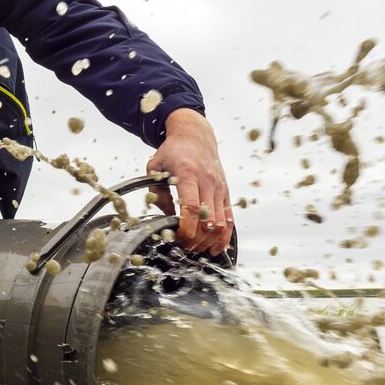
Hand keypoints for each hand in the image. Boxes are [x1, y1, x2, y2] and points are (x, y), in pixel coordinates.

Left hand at [146, 109, 233, 256]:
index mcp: (188, 174)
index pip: (191, 207)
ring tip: (195, 248)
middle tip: (183, 246)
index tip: (178, 238)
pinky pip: (229, 220)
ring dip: (208, 241)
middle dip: (195, 239)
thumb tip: (166, 219)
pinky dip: (224, 238)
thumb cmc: (174, 152)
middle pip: (207, 220)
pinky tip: (215, 248)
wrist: (195, 136)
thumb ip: (158, 194)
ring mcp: (220, 188)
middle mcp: (208, 181)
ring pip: (220, 223)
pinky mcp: (226, 193)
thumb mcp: (155, 168)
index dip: (186, 228)